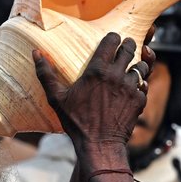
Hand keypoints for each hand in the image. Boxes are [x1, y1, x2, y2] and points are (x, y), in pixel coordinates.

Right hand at [34, 32, 154, 149]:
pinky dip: (140, 84)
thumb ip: (46, 74)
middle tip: (125, 45)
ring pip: (142, 66)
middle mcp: (117, 75)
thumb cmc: (76, 121)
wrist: (99, 144)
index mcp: (97, 71)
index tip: (112, 38)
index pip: (111, 41)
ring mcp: (130, 88)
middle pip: (129, 49)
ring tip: (132, 65)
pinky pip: (144, 85)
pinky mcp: (139, 100)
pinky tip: (134, 87)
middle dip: (128, 45)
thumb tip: (35, 53)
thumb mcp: (57, 98)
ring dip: (137, 63)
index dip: (113, 37)